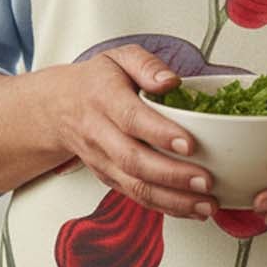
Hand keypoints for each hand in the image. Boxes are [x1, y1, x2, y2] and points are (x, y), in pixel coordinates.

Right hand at [42, 45, 215, 219]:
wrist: (59, 108)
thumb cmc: (97, 82)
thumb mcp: (119, 57)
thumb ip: (146, 65)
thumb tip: (171, 81)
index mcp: (105, 99)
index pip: (132, 119)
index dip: (161, 134)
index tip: (189, 144)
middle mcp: (100, 134)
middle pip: (134, 161)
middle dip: (172, 176)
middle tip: (206, 181)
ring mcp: (103, 161)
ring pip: (135, 187)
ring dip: (173, 200)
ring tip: (207, 204)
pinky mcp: (109, 178)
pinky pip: (136, 197)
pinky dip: (166, 207)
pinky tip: (192, 209)